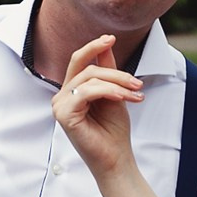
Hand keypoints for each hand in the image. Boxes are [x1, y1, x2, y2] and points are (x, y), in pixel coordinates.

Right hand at [52, 35, 141, 174]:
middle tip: (137, 82)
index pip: (78, 61)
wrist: (116, 158)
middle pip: (85, 67)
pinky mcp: (63, 115)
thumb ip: (107, 71)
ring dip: (118, 83)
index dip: (93, 47)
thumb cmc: (113, 131)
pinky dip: (108, 91)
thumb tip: (107, 44)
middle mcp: (62, 96)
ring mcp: (60, 106)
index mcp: (71, 91)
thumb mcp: (114, 94)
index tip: (111, 38)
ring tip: (136, 93)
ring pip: (89, 78)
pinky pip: (87, 92)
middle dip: (114, 71)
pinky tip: (124, 97)